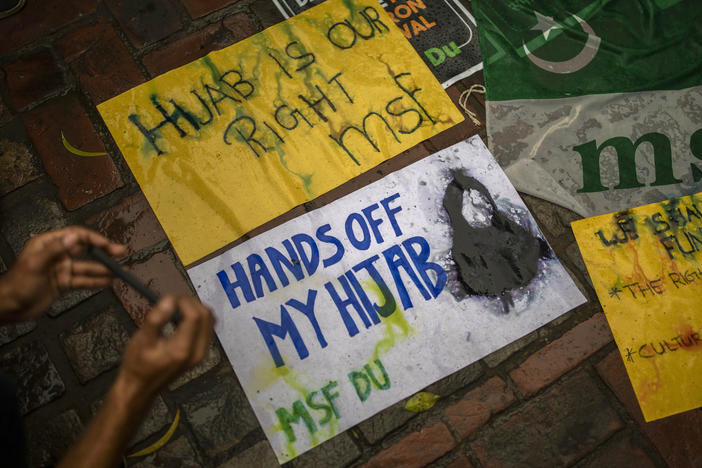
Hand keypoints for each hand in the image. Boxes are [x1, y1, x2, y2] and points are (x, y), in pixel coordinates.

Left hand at [0, 226, 125, 321]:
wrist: (9, 306)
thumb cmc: (19, 283)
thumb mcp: (36, 264)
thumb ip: (56, 250)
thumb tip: (74, 237)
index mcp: (48, 244)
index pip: (76, 236)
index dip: (93, 239)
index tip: (107, 245)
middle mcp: (57, 254)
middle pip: (85, 249)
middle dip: (103, 251)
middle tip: (120, 252)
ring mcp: (62, 269)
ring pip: (86, 267)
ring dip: (102, 269)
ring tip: (119, 271)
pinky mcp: (64, 283)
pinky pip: (83, 281)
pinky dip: (95, 282)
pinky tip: (108, 282)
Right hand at [117, 296, 214, 396]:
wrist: (140, 388)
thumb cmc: (137, 365)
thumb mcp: (141, 340)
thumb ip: (156, 319)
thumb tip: (169, 299)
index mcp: (183, 349)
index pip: (195, 316)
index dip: (185, 301)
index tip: (170, 298)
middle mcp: (198, 352)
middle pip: (207, 316)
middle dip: (192, 303)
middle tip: (174, 301)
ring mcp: (201, 353)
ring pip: (210, 321)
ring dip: (197, 309)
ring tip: (177, 308)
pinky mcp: (200, 352)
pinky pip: (207, 329)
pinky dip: (198, 318)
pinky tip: (182, 318)